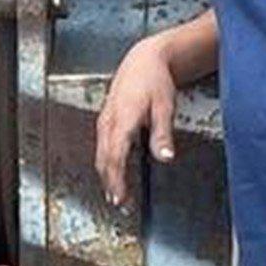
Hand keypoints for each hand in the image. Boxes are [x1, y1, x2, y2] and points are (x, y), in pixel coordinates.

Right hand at [94, 35, 178, 206]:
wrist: (142, 60)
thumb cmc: (154, 81)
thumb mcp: (165, 107)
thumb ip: (162, 134)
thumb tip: (165, 158)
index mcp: (122, 119)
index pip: (115, 156)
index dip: (116, 180)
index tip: (121, 197)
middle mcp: (109, 121)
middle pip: (104, 160)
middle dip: (110, 184)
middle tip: (120, 204)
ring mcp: (104, 121)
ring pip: (100, 154)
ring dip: (106, 176)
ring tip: (116, 195)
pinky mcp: (105, 121)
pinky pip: (102, 147)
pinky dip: (106, 164)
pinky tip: (113, 173)